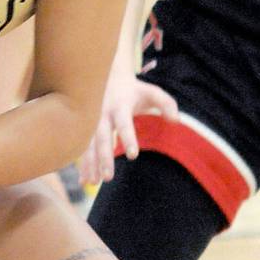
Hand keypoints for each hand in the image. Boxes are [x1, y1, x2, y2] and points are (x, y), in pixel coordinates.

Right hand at [79, 65, 177, 185]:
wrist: (109, 77)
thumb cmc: (135, 90)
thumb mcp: (152, 92)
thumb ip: (166, 104)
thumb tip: (176, 120)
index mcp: (120, 105)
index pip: (124, 123)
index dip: (128, 138)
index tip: (133, 155)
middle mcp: (103, 114)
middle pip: (102, 136)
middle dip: (104, 156)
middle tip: (108, 177)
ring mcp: (92, 122)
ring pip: (89, 143)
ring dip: (90, 163)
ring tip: (93, 182)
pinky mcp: (87, 129)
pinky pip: (83, 147)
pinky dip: (83, 164)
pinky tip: (83, 180)